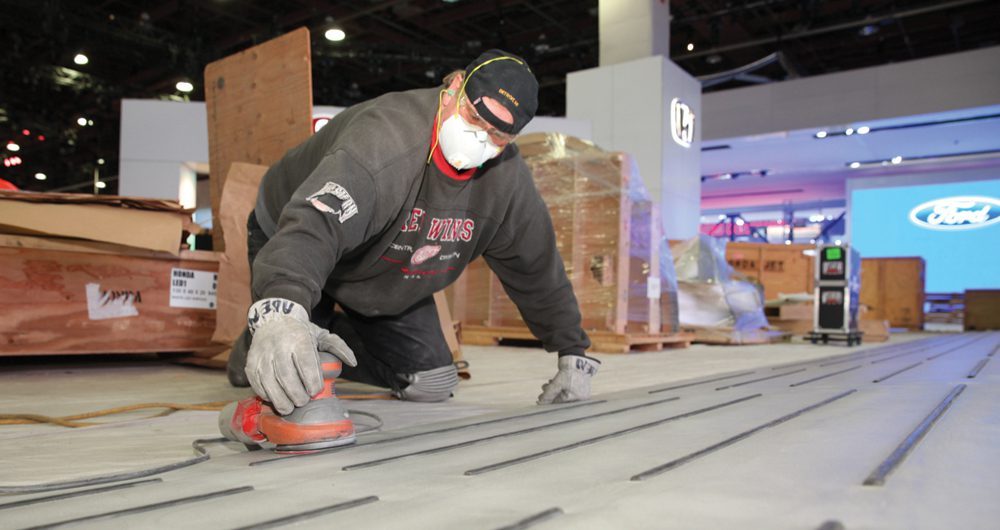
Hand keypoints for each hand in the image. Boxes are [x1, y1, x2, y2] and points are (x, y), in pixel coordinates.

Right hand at [245, 298, 356, 414]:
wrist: (273, 319)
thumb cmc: (300, 332)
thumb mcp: (321, 335)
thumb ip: (338, 347)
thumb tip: (352, 362)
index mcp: (298, 338)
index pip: (305, 363)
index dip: (311, 381)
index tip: (315, 391)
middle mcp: (278, 345)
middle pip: (286, 375)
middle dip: (295, 393)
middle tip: (302, 402)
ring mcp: (262, 354)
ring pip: (269, 381)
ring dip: (279, 399)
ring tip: (289, 408)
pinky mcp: (251, 362)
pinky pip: (256, 382)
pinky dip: (265, 394)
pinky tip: (275, 398)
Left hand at [537, 355, 599, 404]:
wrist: (576, 359)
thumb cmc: (569, 373)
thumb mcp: (557, 384)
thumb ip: (549, 393)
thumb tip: (541, 401)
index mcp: (577, 398)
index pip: (560, 402)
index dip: (548, 400)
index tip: (539, 399)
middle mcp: (580, 395)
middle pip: (561, 397)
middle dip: (551, 393)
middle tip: (543, 390)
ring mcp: (580, 388)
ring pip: (563, 391)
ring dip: (553, 388)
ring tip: (545, 384)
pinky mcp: (578, 382)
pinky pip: (566, 386)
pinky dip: (558, 385)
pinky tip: (551, 381)